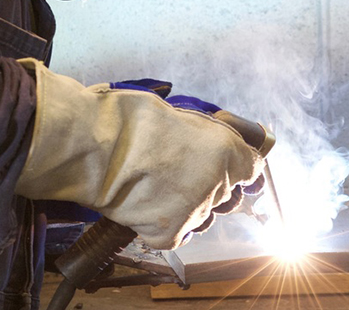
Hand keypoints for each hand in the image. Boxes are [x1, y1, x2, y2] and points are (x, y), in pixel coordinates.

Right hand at [15, 59, 263, 249]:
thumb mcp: (179, 115)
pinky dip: (162, 226)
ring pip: (203, 217)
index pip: (251, 168)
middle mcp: (218, 183)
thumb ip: (202, 136)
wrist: (97, 148)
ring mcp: (195, 212)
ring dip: (188, 206)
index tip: (224, 163)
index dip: (237, 166)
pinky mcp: (169, 234)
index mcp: (225, 149)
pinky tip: (145, 207)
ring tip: (156, 190)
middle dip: (208, 185)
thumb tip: (204, 143)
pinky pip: (175, 235)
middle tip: (177, 174)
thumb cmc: (129, 120)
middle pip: (227, 194)